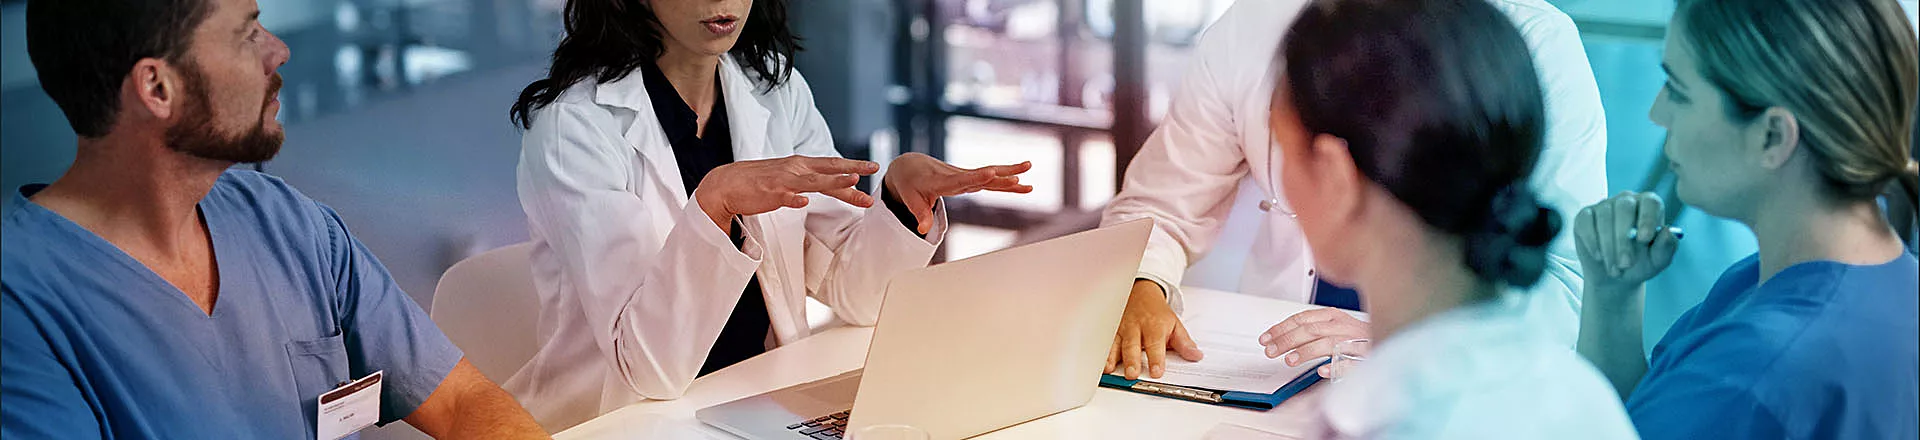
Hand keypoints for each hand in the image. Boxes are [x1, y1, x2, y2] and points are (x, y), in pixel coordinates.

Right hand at [693, 156, 881, 233]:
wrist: (727, 184)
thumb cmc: (760, 182)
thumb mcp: (789, 178)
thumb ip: (810, 182)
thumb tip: (832, 186)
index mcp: (800, 165)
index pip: (831, 165)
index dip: (852, 166)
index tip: (872, 168)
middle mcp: (794, 169)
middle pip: (828, 169)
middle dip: (852, 169)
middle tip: (873, 168)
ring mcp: (783, 181)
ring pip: (812, 181)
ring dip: (832, 181)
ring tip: (850, 181)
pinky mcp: (769, 194)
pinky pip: (784, 197)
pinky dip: (794, 199)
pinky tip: (803, 202)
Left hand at [882, 153, 1033, 233]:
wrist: (911, 166)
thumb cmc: (910, 185)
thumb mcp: (910, 199)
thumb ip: (920, 214)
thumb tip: (923, 230)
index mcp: (941, 181)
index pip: (960, 180)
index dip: (976, 177)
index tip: (991, 172)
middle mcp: (956, 176)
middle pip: (981, 175)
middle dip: (1001, 175)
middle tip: (1019, 175)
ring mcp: (964, 176)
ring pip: (990, 175)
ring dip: (1010, 172)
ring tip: (1029, 168)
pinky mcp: (969, 178)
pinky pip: (990, 179)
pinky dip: (1006, 180)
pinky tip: (1023, 182)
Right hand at [1106, 280, 1203, 379]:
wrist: (1141, 293)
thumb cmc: (1157, 313)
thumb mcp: (1175, 324)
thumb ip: (1184, 343)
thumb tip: (1196, 356)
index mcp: (1154, 326)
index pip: (1156, 344)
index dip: (1156, 359)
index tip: (1156, 372)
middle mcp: (1136, 327)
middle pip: (1133, 345)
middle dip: (1132, 360)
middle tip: (1132, 374)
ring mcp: (1121, 328)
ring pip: (1115, 343)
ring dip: (1112, 357)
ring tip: (1110, 369)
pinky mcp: (1110, 330)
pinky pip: (1104, 341)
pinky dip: (1101, 352)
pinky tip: (1099, 363)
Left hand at [1257, 308, 1368, 377]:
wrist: (1394, 338)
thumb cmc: (1359, 337)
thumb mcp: (1335, 326)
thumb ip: (1312, 330)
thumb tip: (1282, 337)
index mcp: (1333, 316)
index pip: (1302, 319)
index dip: (1281, 328)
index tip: (1266, 338)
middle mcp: (1344, 326)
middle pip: (1311, 330)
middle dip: (1288, 340)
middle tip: (1271, 351)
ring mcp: (1357, 342)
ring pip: (1329, 343)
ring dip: (1307, 351)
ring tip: (1290, 360)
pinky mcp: (1369, 357)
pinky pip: (1351, 362)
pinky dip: (1336, 366)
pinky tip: (1322, 371)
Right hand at [1574, 191, 1680, 292]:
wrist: (1615, 274)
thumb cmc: (1641, 264)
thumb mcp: (1658, 261)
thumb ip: (1666, 246)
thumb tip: (1668, 231)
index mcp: (1649, 205)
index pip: (1650, 202)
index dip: (1647, 218)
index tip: (1644, 239)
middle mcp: (1627, 201)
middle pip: (1624, 208)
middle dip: (1623, 238)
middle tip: (1626, 264)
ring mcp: (1604, 206)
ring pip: (1604, 218)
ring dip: (1608, 247)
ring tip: (1615, 270)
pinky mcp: (1585, 216)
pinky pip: (1586, 223)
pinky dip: (1592, 242)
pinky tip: (1599, 257)